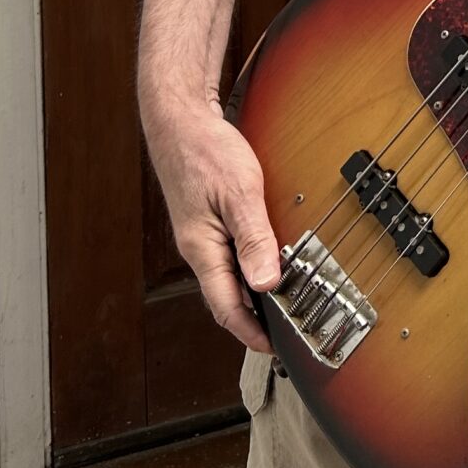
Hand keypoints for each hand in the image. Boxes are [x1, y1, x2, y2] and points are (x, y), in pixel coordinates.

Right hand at [144, 98, 281, 351]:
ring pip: (228, 276)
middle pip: (226, 296)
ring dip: (252, 293)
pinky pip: (229, 255)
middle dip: (253, 318)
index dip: (249, 331)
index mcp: (202, 250)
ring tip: (284, 302)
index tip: (273, 347)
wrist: (180, 121)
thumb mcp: (239, 193)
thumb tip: (266, 284)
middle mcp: (199, 249)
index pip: (225, 306)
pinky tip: (268, 262)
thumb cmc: (205, 151)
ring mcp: (202, 236)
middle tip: (287, 328)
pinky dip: (249, 266)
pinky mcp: (208, 221)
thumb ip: (253, 239)